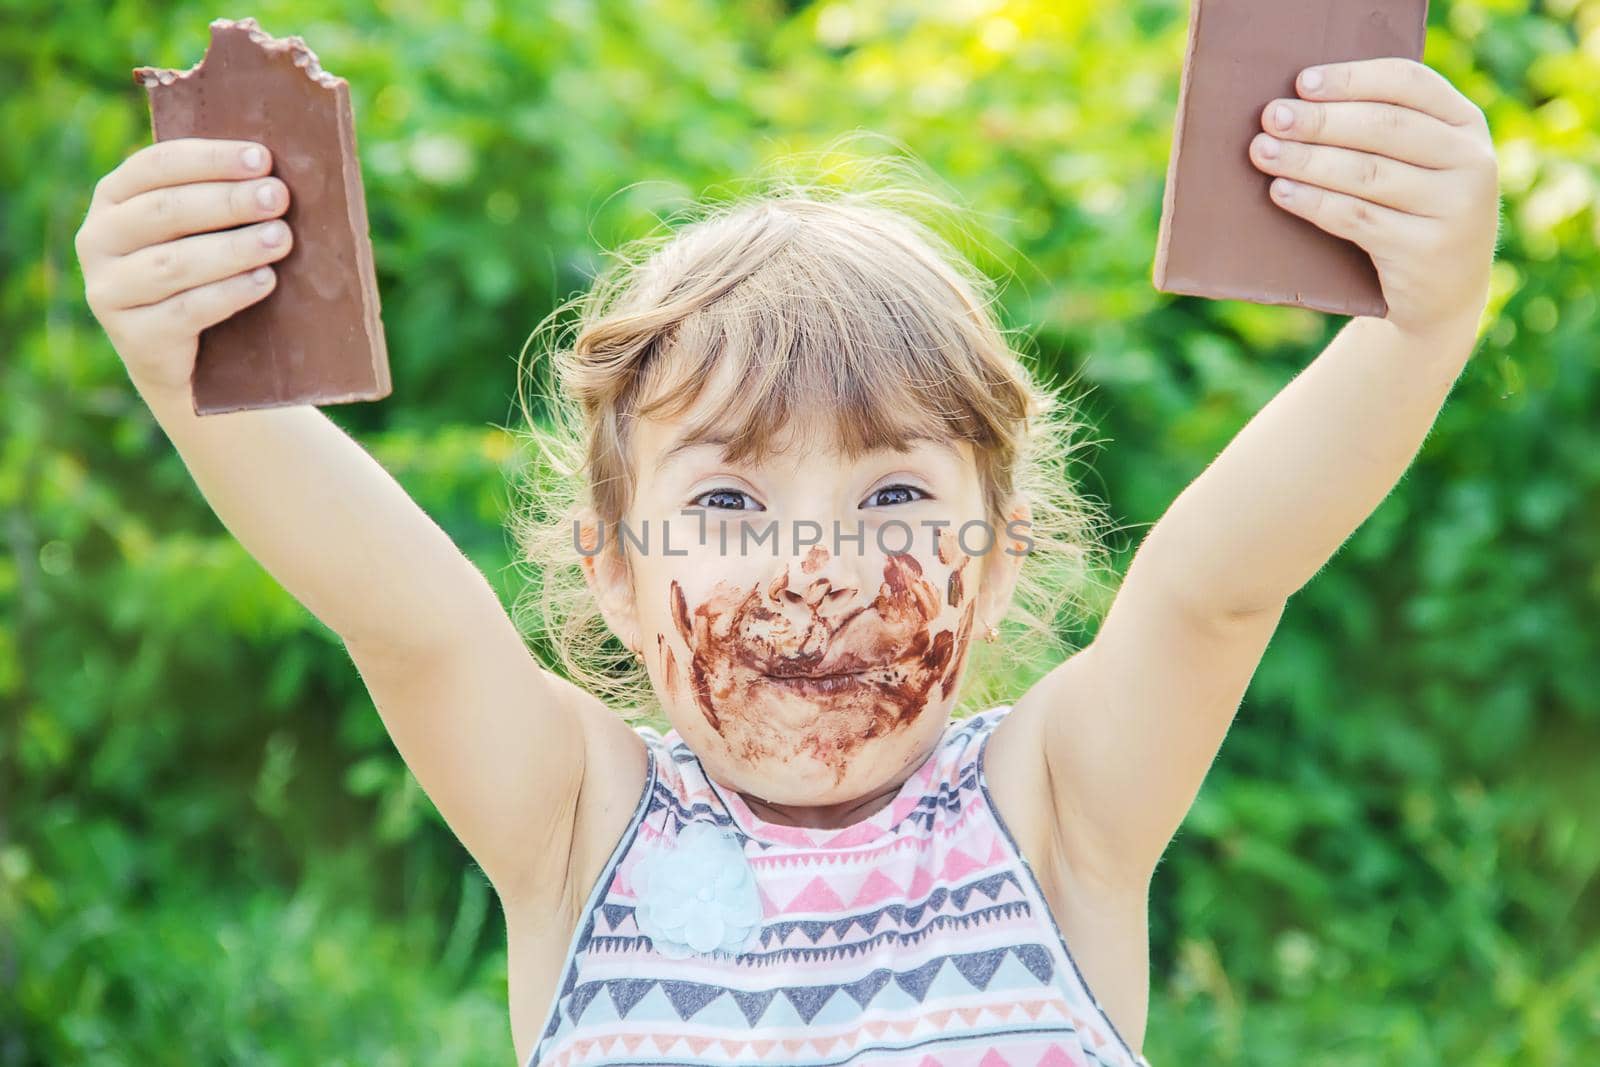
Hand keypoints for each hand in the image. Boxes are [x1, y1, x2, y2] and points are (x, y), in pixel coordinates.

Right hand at [74, 138, 293, 394]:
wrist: (187, 361)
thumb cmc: (204, 276)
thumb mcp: (201, 231)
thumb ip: (218, 197)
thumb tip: (274, 170)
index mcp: (114, 198)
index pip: (157, 165)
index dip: (210, 159)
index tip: (262, 159)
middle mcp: (99, 240)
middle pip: (165, 211)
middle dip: (228, 201)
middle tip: (277, 197)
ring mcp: (109, 290)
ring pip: (174, 263)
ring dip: (234, 247)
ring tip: (281, 238)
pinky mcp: (134, 337)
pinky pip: (186, 310)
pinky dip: (230, 293)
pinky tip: (265, 281)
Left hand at [1249, 58, 1500, 340]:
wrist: (1444, 294)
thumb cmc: (1412, 214)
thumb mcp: (1419, 166)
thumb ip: (1384, 131)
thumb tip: (1298, 103)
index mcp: (1466, 124)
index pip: (1410, 83)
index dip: (1352, 78)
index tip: (1302, 83)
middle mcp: (1471, 161)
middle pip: (1384, 127)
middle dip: (1320, 120)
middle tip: (1272, 117)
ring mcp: (1455, 208)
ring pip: (1366, 173)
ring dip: (1307, 160)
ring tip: (1263, 152)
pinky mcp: (1426, 250)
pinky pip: (1357, 218)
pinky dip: (1313, 202)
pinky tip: (1281, 192)